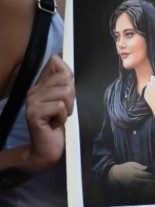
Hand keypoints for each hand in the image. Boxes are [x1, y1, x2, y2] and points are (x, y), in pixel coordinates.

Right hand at [24, 55, 74, 173]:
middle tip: (63, 110)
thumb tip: (60, 57)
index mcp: (40, 85)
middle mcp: (33, 90)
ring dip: (68, 108)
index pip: (55, 62)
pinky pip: (60, 106)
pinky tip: (55, 124)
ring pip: (65, 92)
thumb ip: (64, 82)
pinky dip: (63, 117)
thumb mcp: (65, 100)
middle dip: (71, 97)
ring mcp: (32, 101)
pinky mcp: (34, 112)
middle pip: (66, 79)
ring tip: (59, 117)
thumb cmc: (58, 125)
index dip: (68, 75)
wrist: (47, 149)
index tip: (66, 91)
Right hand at [108, 162, 154, 189]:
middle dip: (149, 181)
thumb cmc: (125, 167)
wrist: (116, 173)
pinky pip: (136, 189)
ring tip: (149, 184)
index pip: (145, 175)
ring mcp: (131, 184)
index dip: (150, 176)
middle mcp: (133, 179)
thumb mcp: (132, 164)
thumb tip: (147, 167)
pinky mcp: (129, 187)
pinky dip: (140, 189)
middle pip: (144, 181)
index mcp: (135, 173)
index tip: (153, 176)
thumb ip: (140, 166)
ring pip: (141, 186)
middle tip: (154, 181)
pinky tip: (143, 187)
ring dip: (146, 185)